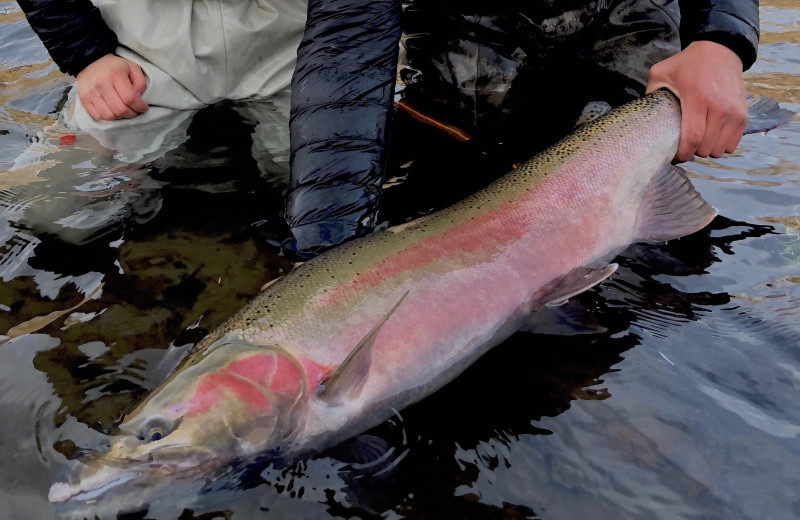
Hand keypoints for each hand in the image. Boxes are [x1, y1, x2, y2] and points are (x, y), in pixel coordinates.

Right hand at [76, 54, 148, 120]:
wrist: (90, 60)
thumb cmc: (115, 66)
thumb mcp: (132, 67)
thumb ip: (140, 82)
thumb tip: (139, 98)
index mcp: (115, 74)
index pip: (130, 98)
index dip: (140, 107)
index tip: (143, 107)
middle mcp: (101, 84)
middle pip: (120, 110)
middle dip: (132, 114)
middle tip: (135, 111)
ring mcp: (91, 92)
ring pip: (109, 116)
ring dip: (120, 117)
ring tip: (124, 112)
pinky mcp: (83, 99)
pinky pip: (97, 116)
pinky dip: (108, 118)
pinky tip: (113, 111)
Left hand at [646, 40, 746, 161]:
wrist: (720, 50)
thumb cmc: (687, 64)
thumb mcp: (661, 73)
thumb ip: (650, 93)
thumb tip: (641, 116)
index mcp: (697, 98)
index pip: (692, 137)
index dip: (683, 153)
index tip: (674, 157)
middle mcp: (719, 107)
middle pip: (706, 146)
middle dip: (692, 152)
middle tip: (683, 146)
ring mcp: (734, 111)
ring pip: (720, 148)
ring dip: (707, 150)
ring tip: (698, 141)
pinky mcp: (743, 114)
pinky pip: (732, 143)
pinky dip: (721, 145)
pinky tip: (711, 138)